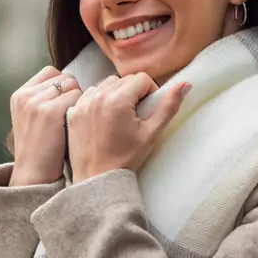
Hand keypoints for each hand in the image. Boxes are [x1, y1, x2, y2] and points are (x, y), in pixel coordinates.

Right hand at [8, 66, 83, 185]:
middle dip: (72, 92)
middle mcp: (26, 95)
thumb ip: (42, 99)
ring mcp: (36, 102)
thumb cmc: (39, 149)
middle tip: (72, 114)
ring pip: (72, 85)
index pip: (50, 72)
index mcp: (19, 95)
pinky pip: (78, 96)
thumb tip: (68, 84)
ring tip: (74, 120)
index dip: (63, 85)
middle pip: (64, 77)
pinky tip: (78, 124)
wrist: (33, 174)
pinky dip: (82, 108)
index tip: (65, 104)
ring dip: (79, 100)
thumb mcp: (30, 118)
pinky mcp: (50, 111)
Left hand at [67, 73, 190, 181]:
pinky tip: (103, 119)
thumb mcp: (151, 133)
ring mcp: (82, 103)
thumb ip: (168, 106)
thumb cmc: (125, 158)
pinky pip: (89, 95)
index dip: (150, 92)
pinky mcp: (73, 112)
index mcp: (117, 100)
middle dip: (133, 93)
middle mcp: (97, 97)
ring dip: (115, 94)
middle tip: (135, 115)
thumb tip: (185, 84)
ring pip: (106, 84)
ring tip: (119, 117)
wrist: (97, 178)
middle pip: (123, 80)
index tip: (147, 110)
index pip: (141, 79)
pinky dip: (98, 101)